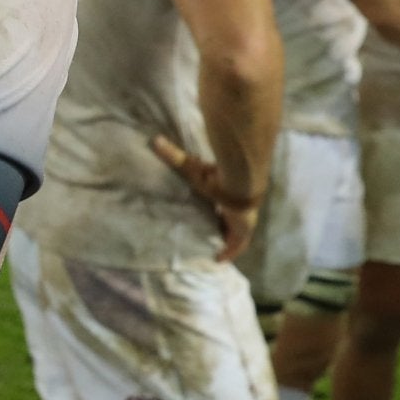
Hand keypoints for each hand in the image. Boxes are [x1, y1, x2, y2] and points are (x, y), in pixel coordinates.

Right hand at [150, 134, 259, 262]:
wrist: (240, 181)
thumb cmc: (217, 174)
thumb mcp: (192, 167)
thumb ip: (175, 155)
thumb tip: (156, 140)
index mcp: (229, 194)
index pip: (225, 204)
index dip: (219, 210)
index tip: (213, 215)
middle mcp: (239, 208)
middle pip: (231, 221)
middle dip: (223, 229)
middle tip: (210, 237)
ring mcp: (243, 220)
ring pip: (235, 235)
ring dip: (226, 242)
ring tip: (213, 252)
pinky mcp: (243, 230)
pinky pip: (236, 246)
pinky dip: (229, 253)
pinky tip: (218, 260)